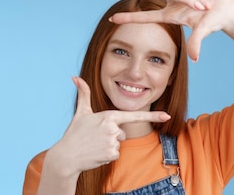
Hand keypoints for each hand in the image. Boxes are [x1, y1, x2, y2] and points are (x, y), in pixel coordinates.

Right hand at [56, 77, 170, 173]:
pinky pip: (115, 155)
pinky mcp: (112, 154)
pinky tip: (95, 153)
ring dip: (108, 146)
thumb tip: (75, 77)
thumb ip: (83, 94)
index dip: (153, 115)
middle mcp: (113, 128)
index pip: (134, 115)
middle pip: (122, 133)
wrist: (66, 156)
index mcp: (109, 116)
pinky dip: (106, 156)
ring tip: (94, 145)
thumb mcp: (80, 113)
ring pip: (119, 144)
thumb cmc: (74, 134)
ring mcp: (113, 141)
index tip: (167, 116)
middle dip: (111, 136)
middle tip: (95, 137)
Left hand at [110, 0, 233, 61]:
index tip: (112, 19)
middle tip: (203, 7)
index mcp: (171, 15)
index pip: (145, 16)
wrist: (227, 10)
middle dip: (189, 0)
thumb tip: (194, 58)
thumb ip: (196, 43)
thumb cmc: (212, 22)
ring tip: (207, 4)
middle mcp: (172, 3)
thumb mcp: (203, 31)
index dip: (129, 18)